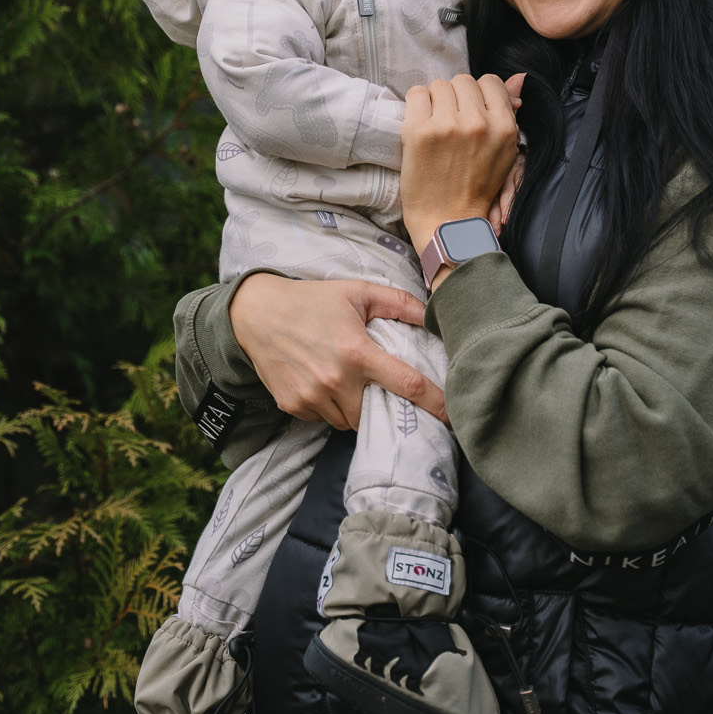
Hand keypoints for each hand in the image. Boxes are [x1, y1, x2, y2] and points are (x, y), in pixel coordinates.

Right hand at [228, 275, 444, 430]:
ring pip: (348, 421)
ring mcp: (312, 397)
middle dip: (382, 405)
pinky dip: (329, 408)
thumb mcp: (357, 292)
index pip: (408, 385)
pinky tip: (322, 383)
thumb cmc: (312, 300)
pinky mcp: (293, 406)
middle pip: (375, 412)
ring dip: (355, 408)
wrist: (256, 313)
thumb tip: (435, 312)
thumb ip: (399, 303)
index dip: (436, 404)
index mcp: (358, 353)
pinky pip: (323, 419)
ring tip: (345, 381)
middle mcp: (336, 381)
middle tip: (375, 386)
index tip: (456, 418)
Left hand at [400, 72, 521, 260]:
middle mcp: (478, 122)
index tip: (469, 111)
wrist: (447, 221)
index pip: (490, 82)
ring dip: (435, 102)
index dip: (477, 94)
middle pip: (463, 81)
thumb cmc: (475, 188)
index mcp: (503, 126)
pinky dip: (416, 105)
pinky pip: (416, 93)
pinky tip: (420, 126)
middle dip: (456, 98)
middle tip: (451, 122)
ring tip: (435, 126)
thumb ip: (508, 111)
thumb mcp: (503, 150)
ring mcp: (448, 125)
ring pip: (439, 86)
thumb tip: (518, 77)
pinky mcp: (420, 131)